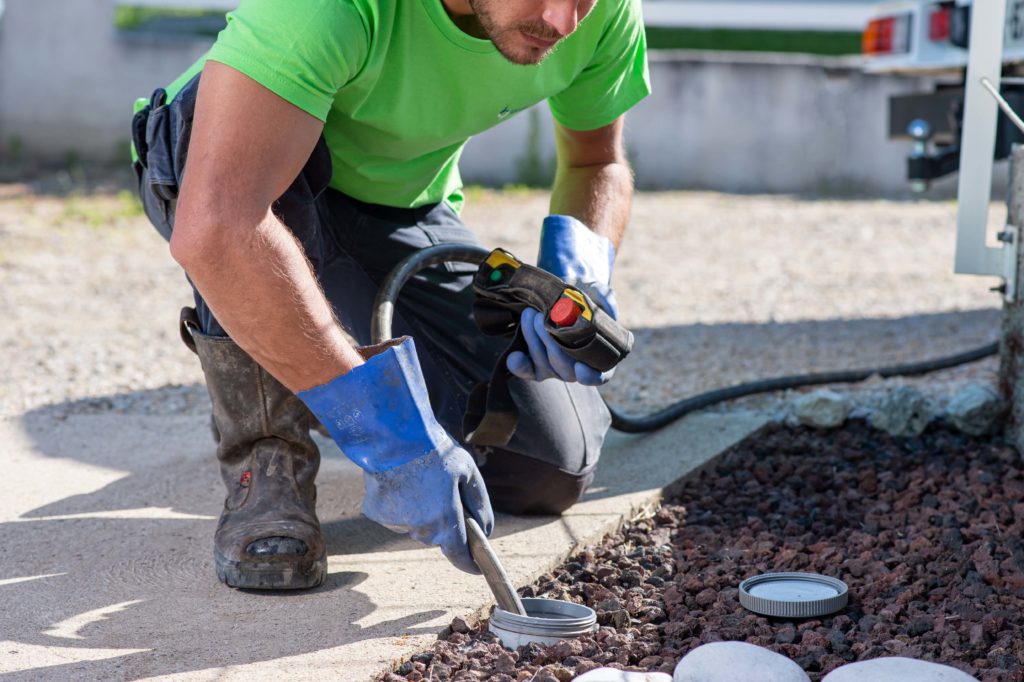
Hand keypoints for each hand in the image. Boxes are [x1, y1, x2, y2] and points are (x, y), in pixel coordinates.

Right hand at [297, 336, 493, 573]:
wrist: (391, 435)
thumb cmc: (434, 450)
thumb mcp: (468, 471)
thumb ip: (480, 505)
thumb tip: (486, 530)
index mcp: (445, 518)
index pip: (459, 554)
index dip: (469, 563)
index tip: (475, 567)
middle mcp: (420, 527)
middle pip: (437, 535)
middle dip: (443, 521)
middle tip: (443, 492)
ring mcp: (396, 522)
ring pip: (415, 525)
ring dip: (421, 512)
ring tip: (419, 481)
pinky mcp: (376, 514)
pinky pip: (395, 516)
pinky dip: (400, 505)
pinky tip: (400, 482)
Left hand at [506, 215, 617, 385]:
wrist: (560, 294)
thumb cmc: (585, 297)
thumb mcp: (599, 293)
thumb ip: (606, 300)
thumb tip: (607, 310)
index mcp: (600, 356)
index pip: (600, 376)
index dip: (592, 377)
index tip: (581, 369)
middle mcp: (578, 368)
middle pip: (566, 369)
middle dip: (552, 344)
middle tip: (541, 317)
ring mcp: (556, 369)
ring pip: (545, 365)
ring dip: (534, 341)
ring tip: (529, 315)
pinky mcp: (537, 364)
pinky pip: (528, 371)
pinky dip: (520, 366)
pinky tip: (514, 357)